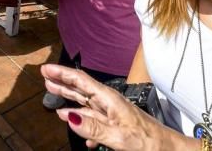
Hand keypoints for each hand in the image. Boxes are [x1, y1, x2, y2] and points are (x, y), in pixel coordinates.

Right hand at [41, 65, 190, 150]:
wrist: (166, 149)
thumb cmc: (146, 141)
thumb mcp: (118, 137)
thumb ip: (93, 127)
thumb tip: (69, 117)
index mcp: (108, 99)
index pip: (81, 81)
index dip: (62, 74)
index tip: (46, 69)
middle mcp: (108, 102)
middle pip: (81, 88)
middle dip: (62, 81)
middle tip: (45, 75)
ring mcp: (110, 112)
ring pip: (85, 102)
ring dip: (68, 98)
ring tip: (53, 92)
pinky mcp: (114, 124)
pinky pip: (92, 119)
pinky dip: (81, 120)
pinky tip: (74, 124)